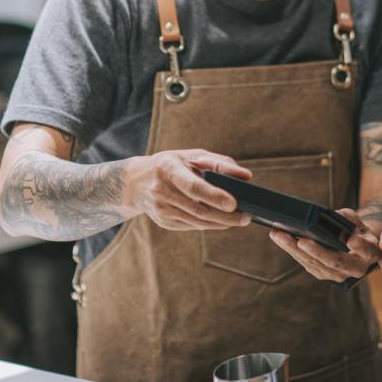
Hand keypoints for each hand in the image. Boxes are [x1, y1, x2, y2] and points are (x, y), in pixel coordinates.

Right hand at [124, 149, 252, 231]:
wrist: (135, 182)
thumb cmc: (170, 164)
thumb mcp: (191, 156)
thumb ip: (219, 163)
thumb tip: (246, 176)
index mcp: (168, 169)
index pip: (193, 186)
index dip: (214, 196)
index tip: (233, 203)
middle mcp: (161, 191)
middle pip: (198, 209)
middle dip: (225, 216)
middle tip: (245, 217)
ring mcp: (161, 209)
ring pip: (197, 221)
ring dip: (221, 223)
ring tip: (240, 220)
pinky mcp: (163, 222)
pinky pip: (192, 225)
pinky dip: (209, 224)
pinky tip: (221, 221)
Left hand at [270, 208, 381, 282]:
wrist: (356, 249)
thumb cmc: (357, 231)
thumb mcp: (359, 223)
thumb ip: (350, 218)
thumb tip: (333, 215)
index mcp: (370, 253)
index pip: (366, 250)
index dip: (359, 245)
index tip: (350, 239)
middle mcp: (354, 268)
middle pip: (335, 261)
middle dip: (316, 251)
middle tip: (301, 240)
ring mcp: (338, 275)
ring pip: (316, 264)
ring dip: (295, 250)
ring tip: (280, 235)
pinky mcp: (322, 274)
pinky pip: (307, 264)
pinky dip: (292, 251)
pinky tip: (280, 238)